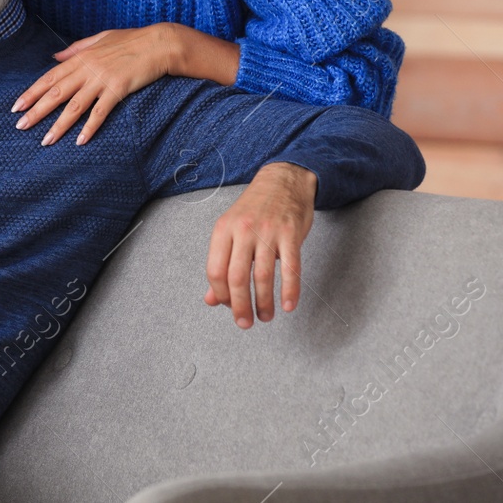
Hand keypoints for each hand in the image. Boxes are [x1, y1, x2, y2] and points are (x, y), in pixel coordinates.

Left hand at [11, 25, 175, 145]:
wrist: (159, 43)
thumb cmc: (131, 40)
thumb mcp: (100, 38)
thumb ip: (76, 48)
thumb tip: (55, 56)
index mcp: (80, 57)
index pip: (50, 77)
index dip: (32, 92)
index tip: (17, 106)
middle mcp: (87, 69)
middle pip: (56, 93)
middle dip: (36, 111)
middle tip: (20, 126)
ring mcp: (102, 79)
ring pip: (74, 106)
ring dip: (59, 125)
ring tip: (45, 140)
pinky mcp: (118, 89)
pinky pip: (100, 112)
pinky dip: (90, 127)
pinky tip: (80, 141)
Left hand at [204, 161, 316, 327]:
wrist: (283, 179)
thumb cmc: (255, 208)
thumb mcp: (231, 230)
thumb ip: (222, 264)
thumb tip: (211, 300)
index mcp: (223, 229)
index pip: (215, 270)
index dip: (221, 295)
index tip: (230, 307)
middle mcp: (243, 230)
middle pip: (236, 277)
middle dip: (240, 306)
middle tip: (245, 323)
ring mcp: (268, 231)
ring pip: (262, 276)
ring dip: (264, 303)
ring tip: (266, 316)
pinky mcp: (291, 233)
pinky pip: (290, 268)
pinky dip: (290, 290)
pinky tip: (287, 305)